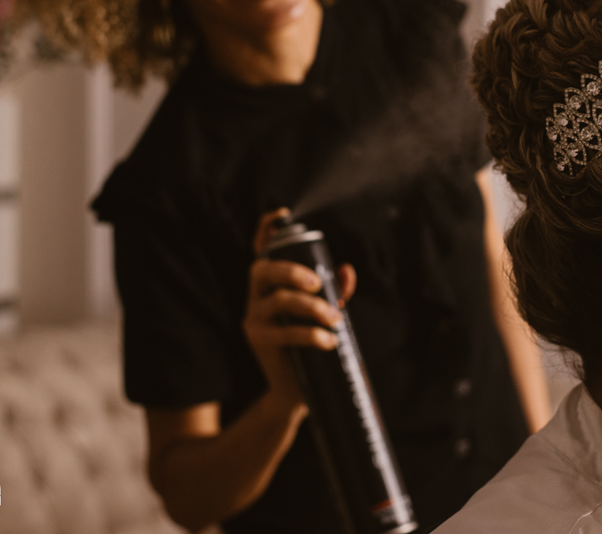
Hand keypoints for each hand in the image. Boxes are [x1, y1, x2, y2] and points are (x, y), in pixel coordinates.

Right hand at [243, 208, 357, 408]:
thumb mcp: (324, 312)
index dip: (266, 229)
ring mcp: (254, 317)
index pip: (262, 249)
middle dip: (292, 271)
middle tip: (318, 283)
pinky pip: (283, 332)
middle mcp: (257, 294)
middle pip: (263, 269)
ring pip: (278, 300)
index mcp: (271, 282)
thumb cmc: (311, 341)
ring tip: (335, 320)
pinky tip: (329, 341)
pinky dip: (310, 334)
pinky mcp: (258, 340)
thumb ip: (335, 290)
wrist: (294, 388)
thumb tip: (347, 270)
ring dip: (311, 307)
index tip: (282, 214)